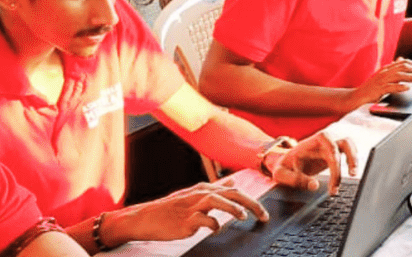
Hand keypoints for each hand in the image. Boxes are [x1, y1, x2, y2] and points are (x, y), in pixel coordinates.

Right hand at [102, 179, 265, 244]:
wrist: (147, 218)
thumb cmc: (172, 209)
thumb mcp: (195, 195)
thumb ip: (216, 190)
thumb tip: (234, 183)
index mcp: (206, 189)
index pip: (235, 190)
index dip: (252, 200)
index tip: (263, 212)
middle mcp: (202, 194)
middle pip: (232, 194)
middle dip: (251, 203)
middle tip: (264, 216)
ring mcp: (193, 206)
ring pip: (218, 200)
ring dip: (234, 208)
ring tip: (244, 216)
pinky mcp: (186, 219)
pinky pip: (203, 220)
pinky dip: (212, 224)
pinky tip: (216, 229)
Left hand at [268, 132, 359, 194]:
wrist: (284, 162)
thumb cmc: (283, 167)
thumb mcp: (281, 174)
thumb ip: (295, 180)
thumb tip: (315, 186)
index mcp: (312, 141)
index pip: (329, 146)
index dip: (335, 164)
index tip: (332, 184)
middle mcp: (324, 141)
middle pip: (344, 142)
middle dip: (349, 160)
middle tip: (349, 177)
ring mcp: (330, 145)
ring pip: (349, 144)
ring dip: (354, 158)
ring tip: (353, 175)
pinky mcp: (333, 152)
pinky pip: (348, 151)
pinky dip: (352, 161)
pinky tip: (350, 174)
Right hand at [347, 58, 411, 108]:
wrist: (357, 96)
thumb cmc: (371, 88)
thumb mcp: (382, 75)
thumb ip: (392, 68)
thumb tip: (402, 59)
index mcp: (387, 68)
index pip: (405, 62)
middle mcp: (385, 72)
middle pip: (405, 67)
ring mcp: (382, 80)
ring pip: (400, 75)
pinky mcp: (379, 90)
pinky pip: (391, 87)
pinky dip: (401, 86)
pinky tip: (408, 88)